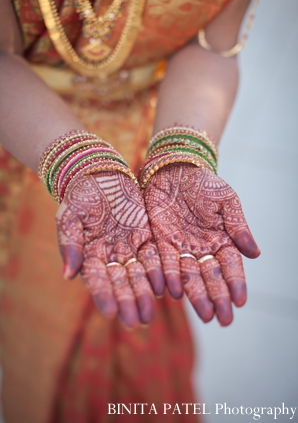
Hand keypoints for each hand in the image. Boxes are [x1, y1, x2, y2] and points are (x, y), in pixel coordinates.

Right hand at [55, 171, 164, 328]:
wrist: (101, 175)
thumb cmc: (80, 196)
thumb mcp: (70, 217)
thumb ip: (70, 244)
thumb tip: (67, 275)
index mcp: (90, 256)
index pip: (97, 280)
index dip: (104, 296)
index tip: (110, 313)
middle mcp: (111, 257)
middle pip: (121, 283)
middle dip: (128, 302)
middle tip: (136, 322)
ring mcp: (129, 249)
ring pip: (139, 275)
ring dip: (144, 294)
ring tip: (150, 314)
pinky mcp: (146, 238)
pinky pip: (154, 257)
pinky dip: (159, 272)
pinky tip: (164, 287)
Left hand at [144, 163, 259, 325]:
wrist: (176, 167)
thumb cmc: (205, 182)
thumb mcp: (226, 201)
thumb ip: (238, 227)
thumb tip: (255, 254)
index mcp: (222, 240)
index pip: (231, 266)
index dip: (236, 284)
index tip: (240, 302)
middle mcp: (202, 249)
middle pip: (210, 278)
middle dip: (217, 299)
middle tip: (223, 321)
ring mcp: (182, 247)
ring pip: (190, 277)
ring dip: (196, 296)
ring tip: (205, 315)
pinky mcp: (161, 241)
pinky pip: (166, 263)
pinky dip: (170, 277)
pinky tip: (174, 292)